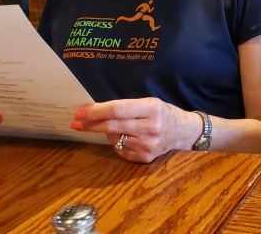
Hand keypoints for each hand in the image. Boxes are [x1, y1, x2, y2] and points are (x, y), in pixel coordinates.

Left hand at [71, 97, 200, 162]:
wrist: (184, 132)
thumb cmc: (163, 113)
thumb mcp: (150, 103)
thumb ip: (126, 107)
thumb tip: (94, 112)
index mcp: (152, 109)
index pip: (118, 109)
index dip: (96, 111)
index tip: (80, 112)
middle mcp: (150, 128)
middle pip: (112, 126)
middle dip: (91, 124)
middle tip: (76, 122)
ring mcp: (148, 145)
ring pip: (114, 139)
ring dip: (108, 133)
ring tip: (117, 127)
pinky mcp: (145, 158)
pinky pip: (120, 150)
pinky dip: (118, 143)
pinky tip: (126, 138)